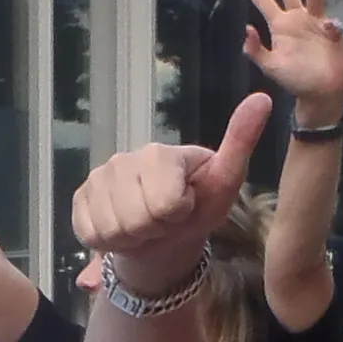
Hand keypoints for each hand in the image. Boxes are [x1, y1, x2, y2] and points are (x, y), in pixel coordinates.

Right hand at [67, 90, 271, 298]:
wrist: (166, 237)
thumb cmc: (198, 208)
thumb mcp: (225, 181)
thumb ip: (240, 142)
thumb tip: (263, 98)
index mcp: (160, 153)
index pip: (165, 203)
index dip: (177, 214)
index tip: (184, 207)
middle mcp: (123, 159)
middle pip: (136, 220)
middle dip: (153, 230)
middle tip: (163, 222)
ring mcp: (97, 178)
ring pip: (111, 230)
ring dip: (132, 239)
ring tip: (145, 228)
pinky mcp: (79, 198)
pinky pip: (89, 233)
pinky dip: (108, 243)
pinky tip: (122, 231)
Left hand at [234, 0, 342, 125]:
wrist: (319, 91)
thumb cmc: (293, 80)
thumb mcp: (270, 67)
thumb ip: (256, 51)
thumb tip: (247, 29)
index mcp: (278, 26)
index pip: (262, 0)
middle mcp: (295, 18)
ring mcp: (315, 22)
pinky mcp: (332, 30)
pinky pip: (332, 23)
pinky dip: (331, 26)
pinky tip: (329, 31)